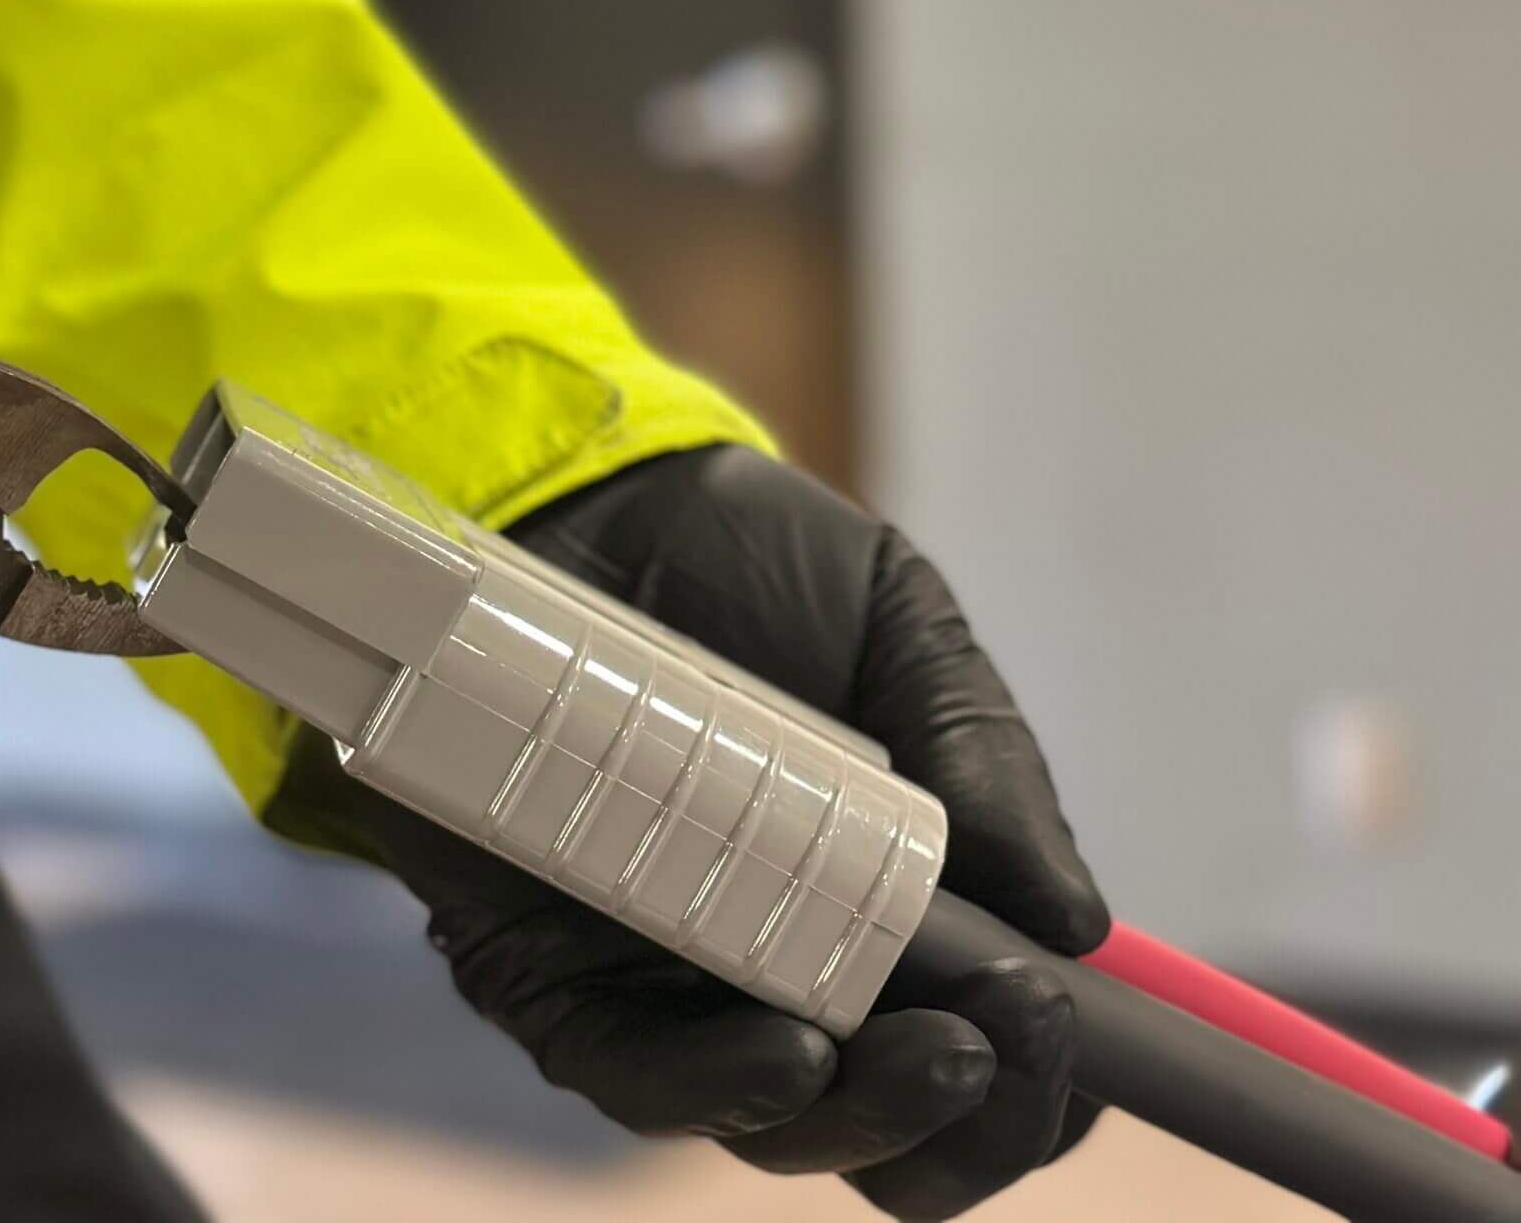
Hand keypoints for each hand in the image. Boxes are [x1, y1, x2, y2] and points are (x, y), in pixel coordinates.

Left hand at [290, 444, 1106, 1219]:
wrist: (577, 491)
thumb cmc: (746, 563)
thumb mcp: (897, 630)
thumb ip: (983, 760)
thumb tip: (1079, 924)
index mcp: (888, 913)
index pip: (981, 1060)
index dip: (1040, 1097)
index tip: (1080, 1050)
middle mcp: (779, 973)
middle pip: (888, 1131)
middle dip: (967, 1126)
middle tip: (1006, 1043)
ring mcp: (660, 983)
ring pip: (775, 1127)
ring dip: (868, 1120)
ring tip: (934, 1053)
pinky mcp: (542, 969)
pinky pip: (630, 1073)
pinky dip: (717, 1086)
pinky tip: (789, 1052)